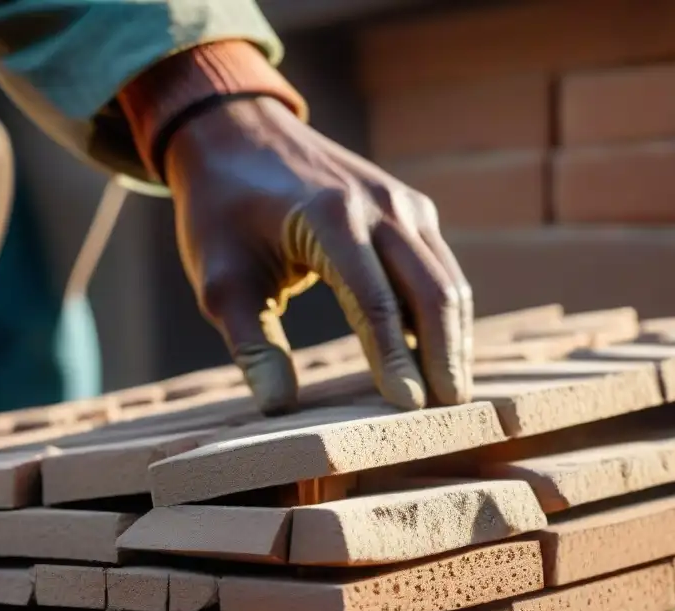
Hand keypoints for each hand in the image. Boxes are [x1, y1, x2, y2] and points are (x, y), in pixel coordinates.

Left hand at [165, 97, 472, 414]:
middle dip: (444, 357)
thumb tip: (278, 409)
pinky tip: (439, 352)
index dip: (395, 360)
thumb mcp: (220, 281)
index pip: (375, 303)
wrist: (234, 132)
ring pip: (446, 280)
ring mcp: (402, 201)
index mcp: (330, 218)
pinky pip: (438, 266)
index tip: (408, 409)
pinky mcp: (409, 206)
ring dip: (454, 338)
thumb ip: (252, 345)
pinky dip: (444, 311)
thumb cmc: (221, 211)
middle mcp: (380, 205)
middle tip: (448, 415)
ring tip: (449, 393)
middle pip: (432, 292)